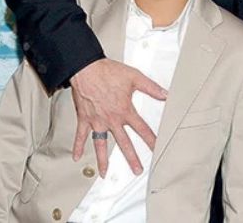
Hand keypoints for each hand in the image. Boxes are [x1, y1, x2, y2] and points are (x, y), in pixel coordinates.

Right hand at [69, 58, 166, 175]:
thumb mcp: (135, 78)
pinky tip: (77, 157)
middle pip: (124, 143)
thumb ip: (152, 88)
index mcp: (125, 110)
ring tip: (104, 173)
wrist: (86, 69)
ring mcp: (96, 121)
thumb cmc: (109, 72)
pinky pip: (80, 136)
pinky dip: (78, 146)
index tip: (156, 149)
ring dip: (103, 160)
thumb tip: (166, 94)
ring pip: (101, 145)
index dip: (150, 140)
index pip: (142, 129)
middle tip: (137, 170)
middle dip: (132, 158)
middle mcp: (111, 119)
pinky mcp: (84, 119)